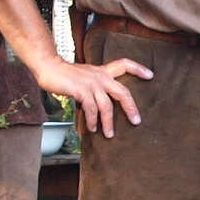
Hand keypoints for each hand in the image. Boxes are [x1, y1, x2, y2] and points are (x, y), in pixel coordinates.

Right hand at [37, 52, 152, 135]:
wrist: (49, 66)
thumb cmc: (65, 74)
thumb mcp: (85, 76)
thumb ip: (95, 87)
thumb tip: (100, 106)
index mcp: (102, 71)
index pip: (124, 64)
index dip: (138, 69)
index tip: (151, 75)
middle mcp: (100, 76)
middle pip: (123, 92)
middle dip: (131, 108)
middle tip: (136, 121)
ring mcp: (91, 83)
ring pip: (106, 106)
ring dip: (108, 122)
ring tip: (109, 134)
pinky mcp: (81, 90)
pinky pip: (91, 109)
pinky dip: (92, 121)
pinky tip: (92, 128)